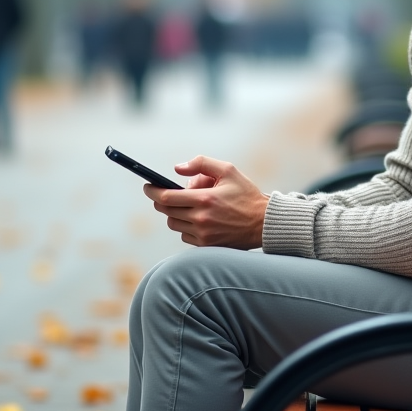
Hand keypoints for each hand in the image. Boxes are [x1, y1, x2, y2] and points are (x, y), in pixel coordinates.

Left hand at [143, 156, 267, 248]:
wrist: (263, 223)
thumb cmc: (245, 194)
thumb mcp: (228, 170)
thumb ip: (201, 164)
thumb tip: (177, 169)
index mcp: (205, 199)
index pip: (166, 197)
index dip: (153, 191)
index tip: (148, 187)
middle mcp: (201, 219)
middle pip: (166, 211)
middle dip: (162, 201)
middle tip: (166, 194)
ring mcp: (203, 235)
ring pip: (174, 223)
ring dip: (175, 213)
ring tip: (190, 205)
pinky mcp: (206, 246)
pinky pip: (184, 236)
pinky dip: (186, 226)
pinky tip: (199, 218)